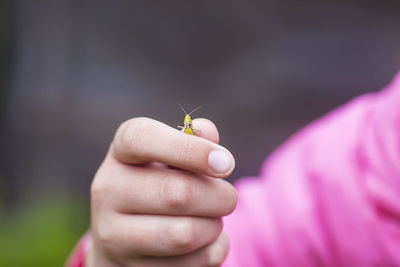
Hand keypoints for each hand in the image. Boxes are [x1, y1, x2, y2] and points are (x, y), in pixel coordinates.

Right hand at [87, 117, 236, 265]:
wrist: (125, 236)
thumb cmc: (158, 184)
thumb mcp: (169, 157)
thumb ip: (192, 140)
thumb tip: (207, 131)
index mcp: (120, 153)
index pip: (142, 138)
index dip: (190, 148)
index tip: (225, 163)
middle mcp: (108, 189)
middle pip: (178, 193)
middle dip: (220, 196)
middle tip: (229, 197)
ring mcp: (114, 234)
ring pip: (186, 234)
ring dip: (215, 226)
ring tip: (213, 219)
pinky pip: (193, 263)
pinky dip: (213, 250)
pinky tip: (205, 241)